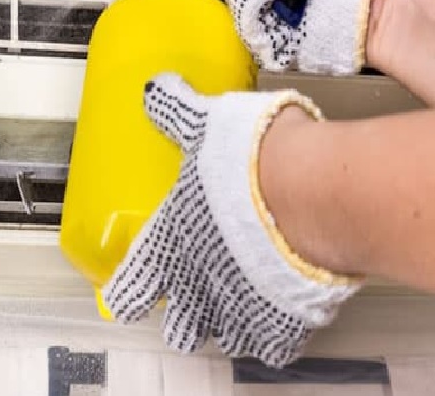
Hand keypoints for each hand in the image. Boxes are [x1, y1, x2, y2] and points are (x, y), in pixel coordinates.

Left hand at [102, 74, 361, 367]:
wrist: (308, 189)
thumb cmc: (250, 158)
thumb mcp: (205, 122)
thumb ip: (178, 111)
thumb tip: (155, 89)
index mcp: (172, 240)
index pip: (132, 284)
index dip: (127, 294)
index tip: (126, 300)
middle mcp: (198, 282)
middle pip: (180, 325)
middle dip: (187, 318)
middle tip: (199, 302)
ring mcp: (240, 306)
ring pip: (226, 337)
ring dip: (234, 324)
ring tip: (248, 307)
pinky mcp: (283, 321)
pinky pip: (276, 344)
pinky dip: (280, 334)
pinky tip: (288, 317)